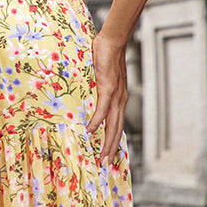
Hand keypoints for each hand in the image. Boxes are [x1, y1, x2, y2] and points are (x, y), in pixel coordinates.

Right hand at [88, 31, 128, 166]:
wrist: (112, 41)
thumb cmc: (106, 57)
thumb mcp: (102, 78)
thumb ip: (98, 90)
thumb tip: (86, 98)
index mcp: (120, 99)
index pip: (117, 125)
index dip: (113, 141)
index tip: (108, 155)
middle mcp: (120, 100)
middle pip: (117, 130)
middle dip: (111, 149)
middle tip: (105, 164)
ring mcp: (116, 95)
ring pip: (112, 124)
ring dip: (106, 141)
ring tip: (100, 155)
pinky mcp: (108, 88)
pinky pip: (102, 109)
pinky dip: (96, 122)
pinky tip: (89, 131)